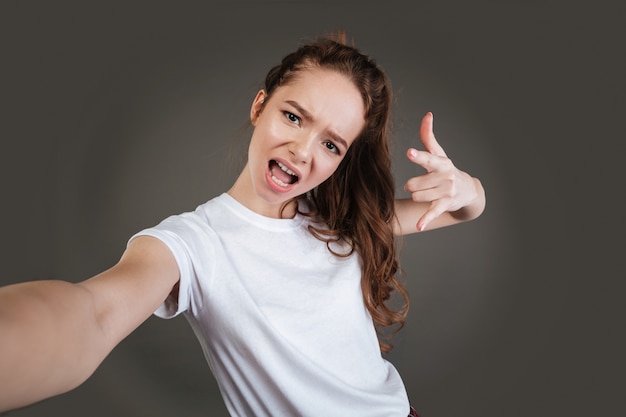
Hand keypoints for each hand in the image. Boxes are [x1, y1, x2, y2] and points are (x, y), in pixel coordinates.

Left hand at [404, 112, 478, 230]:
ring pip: (417, 196)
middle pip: (414, 184)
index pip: (427, 158)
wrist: (467, 191)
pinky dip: (425, 220)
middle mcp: (444, 177)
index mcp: (440, 163)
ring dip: (417, 196)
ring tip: (426, 193)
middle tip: (419, 184)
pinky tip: (420, 226)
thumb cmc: (446, 170)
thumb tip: (427, 115)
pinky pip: (432, 212)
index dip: (418, 156)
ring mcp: (446, 192)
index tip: (410, 152)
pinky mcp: (445, 205)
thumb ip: (428, 136)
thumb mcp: (439, 154)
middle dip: (412, 185)